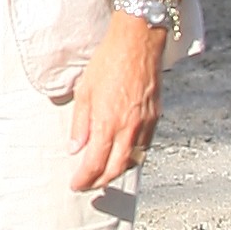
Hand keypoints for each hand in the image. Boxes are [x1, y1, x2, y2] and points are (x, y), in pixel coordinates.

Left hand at [68, 8, 165, 192]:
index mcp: (108, 123)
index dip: (84, 179)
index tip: (75, 185)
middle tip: (88, 186)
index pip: (94, 163)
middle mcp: (129, 129)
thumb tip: (75, 148)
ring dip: (117, 172)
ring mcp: (145, 125)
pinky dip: (133, 157)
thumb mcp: (84, 91)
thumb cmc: (108, 62)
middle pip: (115, 169)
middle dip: (100, 182)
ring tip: (104, 175)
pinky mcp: (155, 118)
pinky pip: (144, 147)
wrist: (138, 44)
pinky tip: (123, 156)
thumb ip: (80, 124)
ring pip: (133, 160)